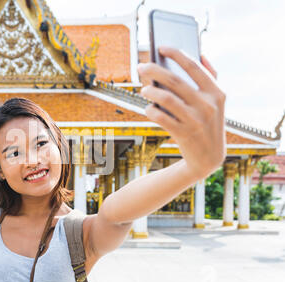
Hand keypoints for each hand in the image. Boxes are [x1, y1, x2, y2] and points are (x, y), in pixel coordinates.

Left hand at [137, 46, 226, 179]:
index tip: (161, 47)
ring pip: (165, 98)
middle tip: (141, 67)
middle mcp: (207, 105)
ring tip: (143, 89)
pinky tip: (148, 108)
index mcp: (217, 93)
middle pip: (174, 80)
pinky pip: (161, 117)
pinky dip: (151, 111)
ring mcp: (196, 120)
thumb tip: (200, 55)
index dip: (176, 54)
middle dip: (154, 70)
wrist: (209, 158)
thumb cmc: (207, 123)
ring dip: (150, 91)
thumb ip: (210, 79)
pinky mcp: (184, 134)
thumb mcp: (216, 102)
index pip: (194, 67)